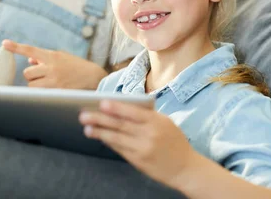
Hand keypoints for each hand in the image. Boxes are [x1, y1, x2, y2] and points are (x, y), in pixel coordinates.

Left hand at [2, 39, 106, 89]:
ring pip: (31, 85)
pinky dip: (42, 93)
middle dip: (32, 75)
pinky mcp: (57, 92)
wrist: (95, 77)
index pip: (30, 50)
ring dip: (36, 85)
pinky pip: (40, 94)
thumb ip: (44, 58)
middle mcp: (51, 67)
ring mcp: (54, 81)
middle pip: (27, 73)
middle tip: (42, 76)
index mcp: (52, 56)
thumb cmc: (76, 67)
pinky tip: (52, 91)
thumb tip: (29, 59)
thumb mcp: (61, 57)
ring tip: (49, 84)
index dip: (16, 47)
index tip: (4, 44)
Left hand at [79, 100, 196, 188]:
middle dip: (100, 119)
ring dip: (100, 132)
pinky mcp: (139, 161)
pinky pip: (120, 149)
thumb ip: (147, 116)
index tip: (101, 102)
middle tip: (84, 115)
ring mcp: (143, 149)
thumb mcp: (165, 123)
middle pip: (121, 125)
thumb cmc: (174, 141)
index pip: (133, 112)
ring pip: (117, 138)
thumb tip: (122, 108)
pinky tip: (100, 137)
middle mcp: (149, 135)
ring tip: (87, 128)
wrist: (186, 168)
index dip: (116, 107)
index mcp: (157, 121)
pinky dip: (109, 142)